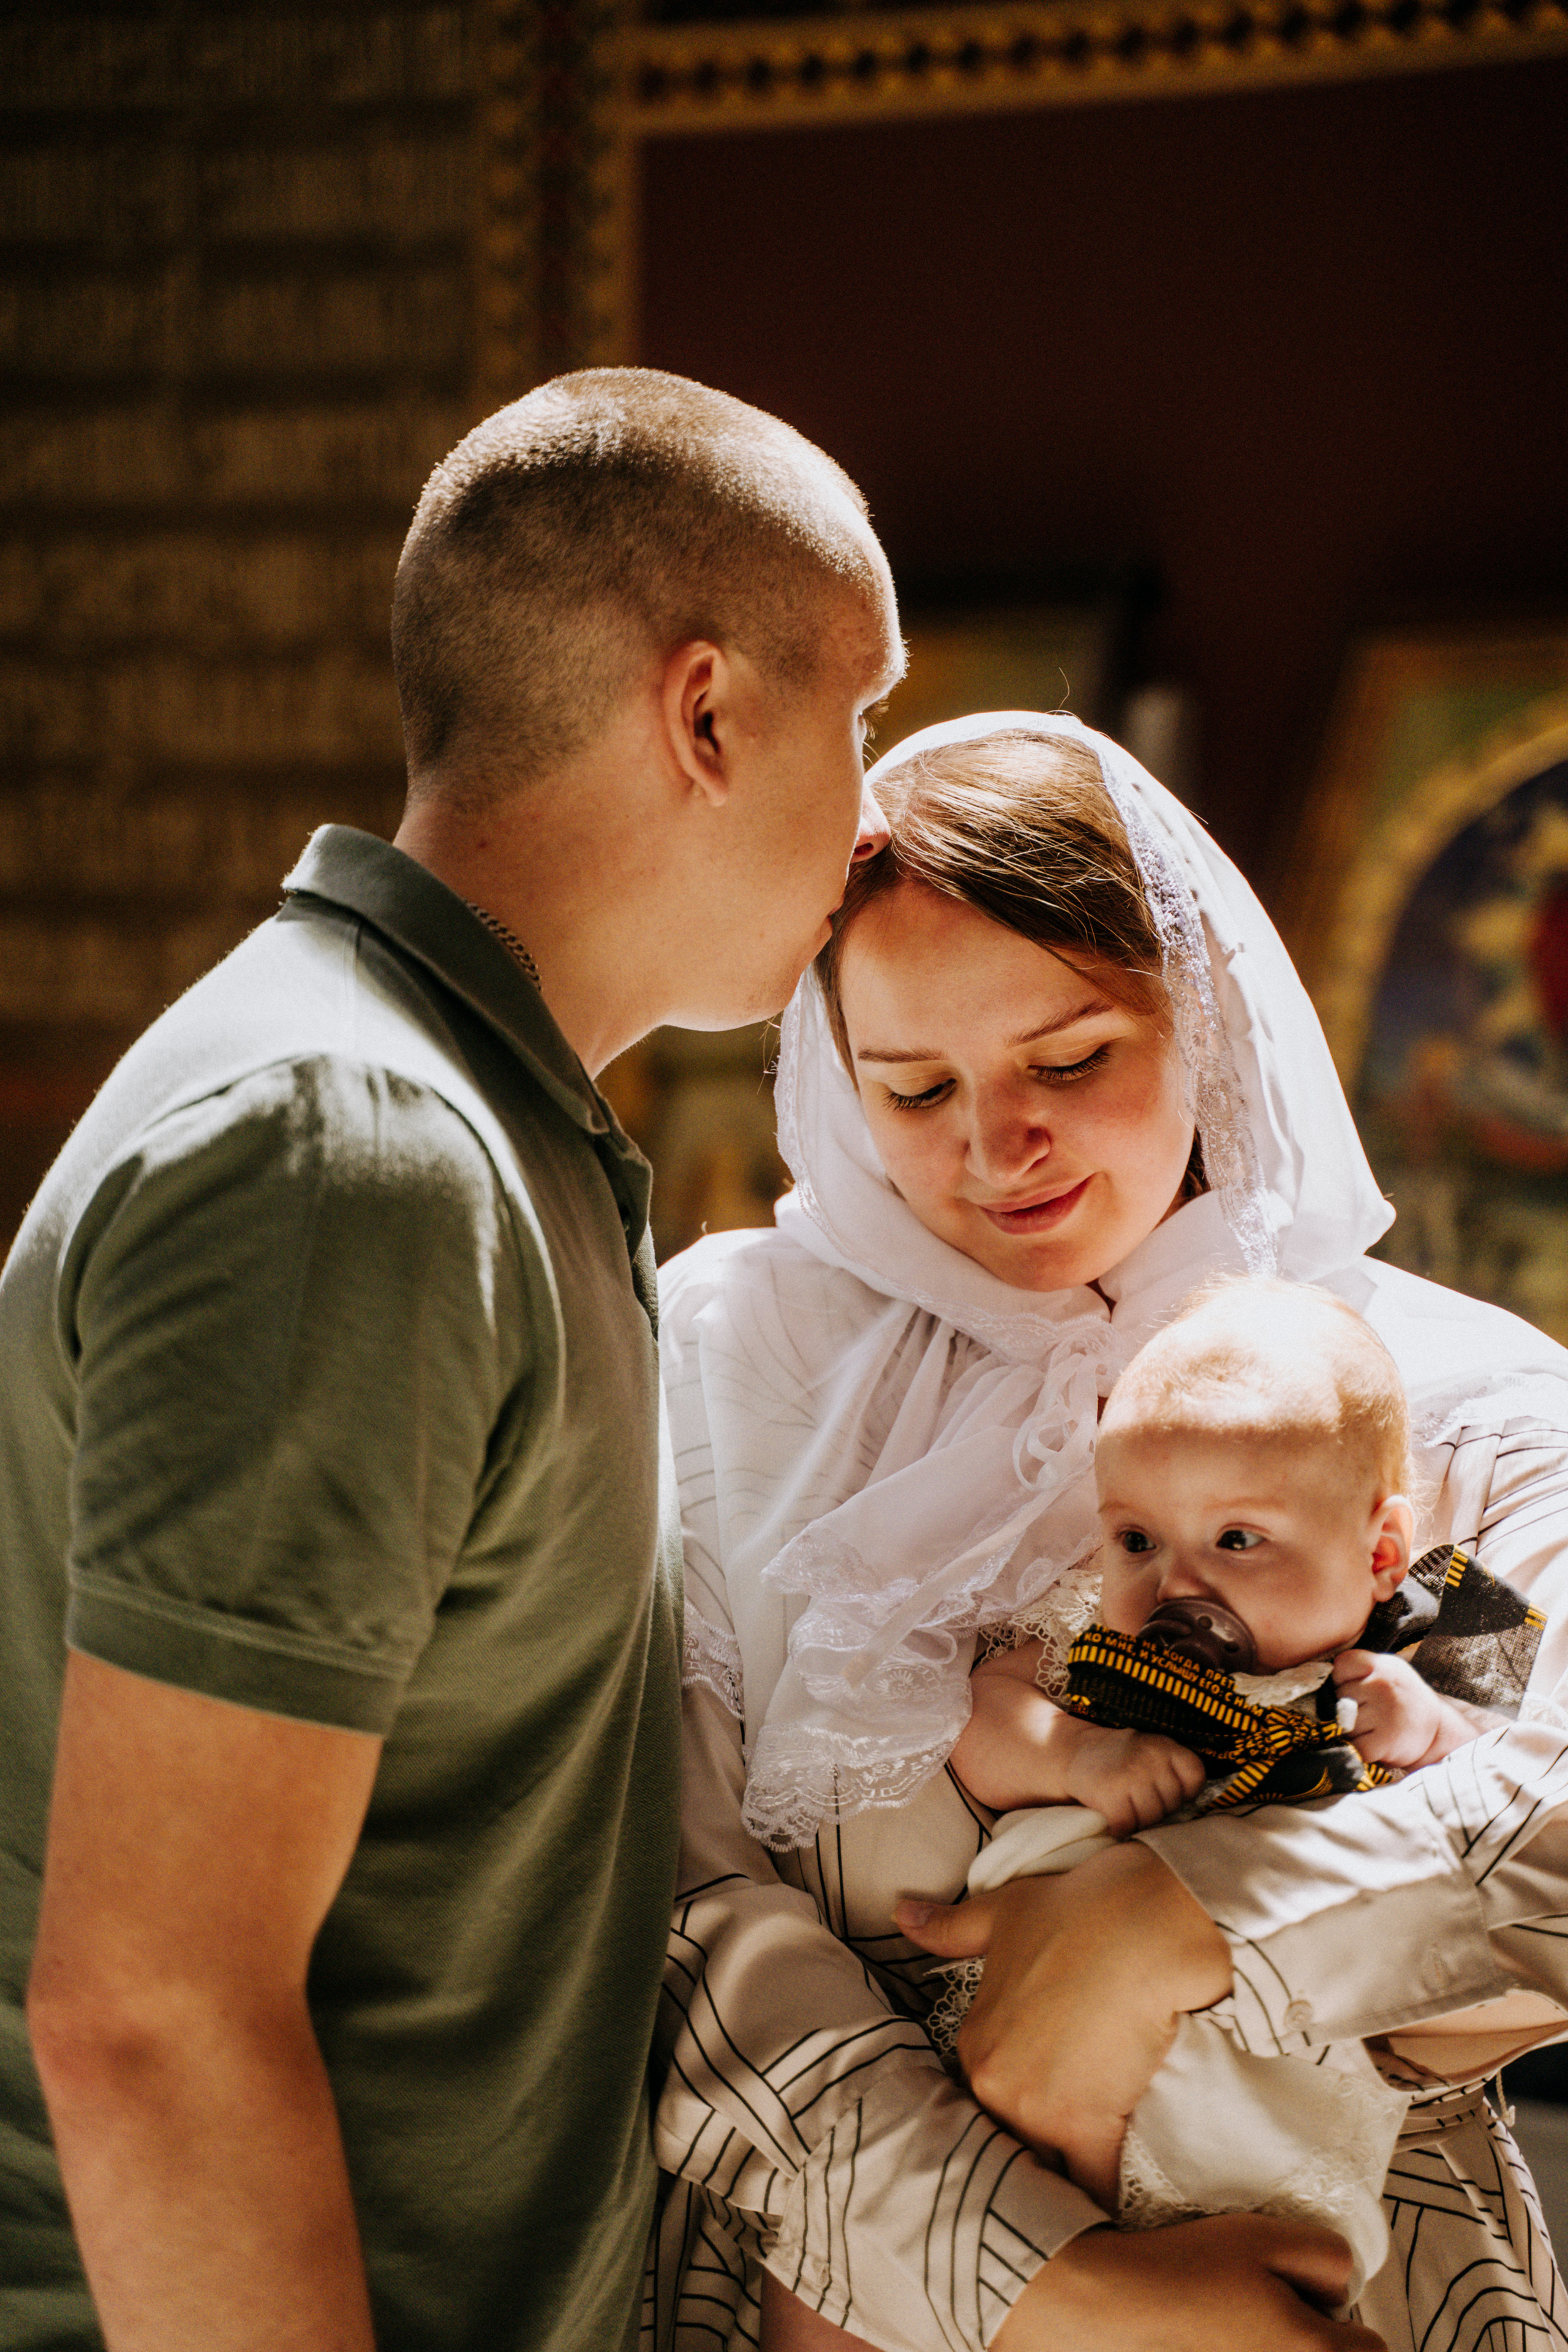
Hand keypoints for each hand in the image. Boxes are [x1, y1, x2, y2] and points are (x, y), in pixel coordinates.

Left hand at [895, 1843, 1230, 2205]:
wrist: (1142, 1922)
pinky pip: (1094, 2183)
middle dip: (1041, 2152)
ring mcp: (1039, 2110)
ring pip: (1051, 2169)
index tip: (1045, 2115)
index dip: (1020, 2112)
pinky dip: (1105, 2194)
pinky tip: (1117, 2205)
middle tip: (1065, 2161)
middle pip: (1017, 2142)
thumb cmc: (1078, 1909)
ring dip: (1069, 2179)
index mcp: (975, 2045)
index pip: (988, 2104)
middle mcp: (995, 2084)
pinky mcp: (1091, 2127)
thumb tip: (901, 1914)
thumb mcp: (1004, 1911)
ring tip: (1087, 2188)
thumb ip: (952, 1928)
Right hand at [993, 2215, 1383, 2350]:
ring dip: (1279, 2349)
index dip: (1347, 2323)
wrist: (1116, 2306)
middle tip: (1275, 2315)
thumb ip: (1329, 2257)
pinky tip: (1215, 2337)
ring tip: (1241, 2327)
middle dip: (1317, 2342)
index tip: (1311, 2302)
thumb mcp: (1266, 2237)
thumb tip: (1344, 2288)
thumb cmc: (1191, 2269)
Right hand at [1059, 1719, 1206, 1835]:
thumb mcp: (1150, 1750)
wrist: (1074, 1753)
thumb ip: (1173, 1770)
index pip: (1194, 1777)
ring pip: (1151, 1819)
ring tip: (1125, 1805)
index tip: (1163, 1787)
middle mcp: (1149, 1758)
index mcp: (1164, 1744)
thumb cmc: (1120, 1759)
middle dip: (1158, 1808)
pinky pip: (1127, 1826)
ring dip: (1138, 1820)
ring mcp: (1130, 1776)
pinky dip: (1119, 1827)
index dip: (1182, 1790)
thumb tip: (1195, 1807)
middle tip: (1137, 1796)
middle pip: (1172, 1803)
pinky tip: (1112, 1815)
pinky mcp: (1111, 1795)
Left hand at [1333, 1649, 1451, 1766]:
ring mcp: (1384, 1713)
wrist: (1437, 1728)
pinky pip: (1354, 1746)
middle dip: (1346, 1707)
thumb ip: (1357, 1670)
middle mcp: (1383, 1685)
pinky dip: (1361, 1749)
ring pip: (1343, 1723)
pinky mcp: (1384, 1741)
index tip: (1360, 1688)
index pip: (1339, 1668)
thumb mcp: (1385, 1670)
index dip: (1342, 1680)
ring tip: (1374, 1727)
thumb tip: (1322, 1687)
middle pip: (1338, 1697)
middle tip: (1371, 1711)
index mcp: (1380, 1665)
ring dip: (1353, 1730)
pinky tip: (1377, 1742)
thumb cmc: (1400, 1697)